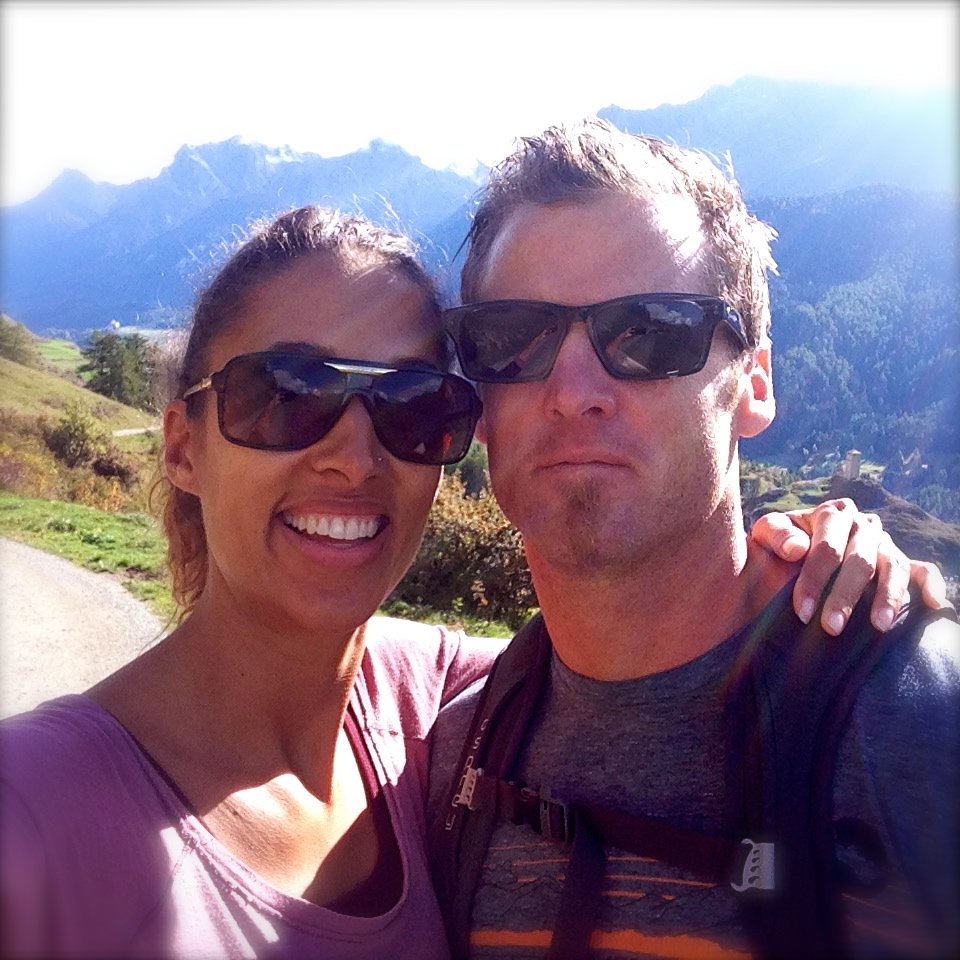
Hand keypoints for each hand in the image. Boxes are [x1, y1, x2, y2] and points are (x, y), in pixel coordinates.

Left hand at [751, 498, 948, 634]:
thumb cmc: (779, 546)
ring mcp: (886, 543)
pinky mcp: (903, 562)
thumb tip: (797, 548)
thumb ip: (775, 534)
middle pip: (860, 561)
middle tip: (831, 628)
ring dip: (888, 597)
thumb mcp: (766, 535)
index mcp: (833, 514)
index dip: (814, 580)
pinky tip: (932, 604)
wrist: (792, 554)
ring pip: (894, 567)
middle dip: (845, 597)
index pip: (827, 548)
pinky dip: (930, 585)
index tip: (802, 612)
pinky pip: (923, 571)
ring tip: (879, 626)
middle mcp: (865, 525)